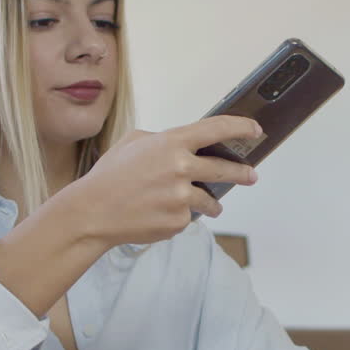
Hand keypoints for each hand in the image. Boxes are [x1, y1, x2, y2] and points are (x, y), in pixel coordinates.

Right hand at [71, 115, 260, 245]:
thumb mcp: (133, 143)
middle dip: (242, 173)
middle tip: (251, 176)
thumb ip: (162, 139)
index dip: (241, 127)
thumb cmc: (110, 175)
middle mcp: (181, 168)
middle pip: (224, 169)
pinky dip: (181, 216)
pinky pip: (189, 217)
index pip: (216, 129)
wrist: (93, 212)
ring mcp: (181, 197)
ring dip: (213, 203)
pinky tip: (162, 215)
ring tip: (212, 205)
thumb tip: (184, 145)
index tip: (256, 130)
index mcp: (171, 143)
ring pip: (210, 200)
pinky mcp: (178, 221)